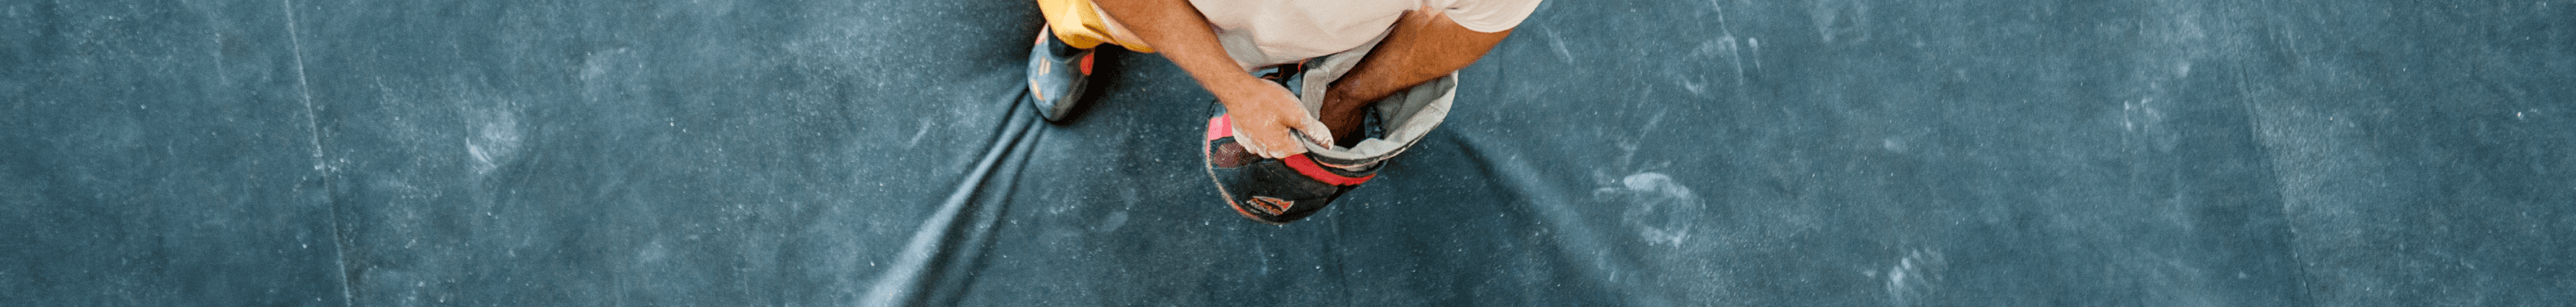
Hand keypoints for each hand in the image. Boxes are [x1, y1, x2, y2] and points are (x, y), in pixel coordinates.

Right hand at [1216, 79, 1333, 158]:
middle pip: (1288, 142)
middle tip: (1286, 110)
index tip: (1300, 114)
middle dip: (1291, 128)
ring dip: (1276, 126)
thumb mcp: (1297, 113)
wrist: (1237, 89)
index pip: (1304, 145)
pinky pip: (1258, 134)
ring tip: (1272, 109)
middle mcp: (1265, 152)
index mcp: (1281, 149)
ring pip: (1272, 138)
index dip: (1306, 129)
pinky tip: (1261, 112)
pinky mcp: (1242, 135)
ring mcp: (1251, 144)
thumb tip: (1328, 143)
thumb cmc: (1266, 100)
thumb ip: (1313, 130)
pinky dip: (1261, 125)